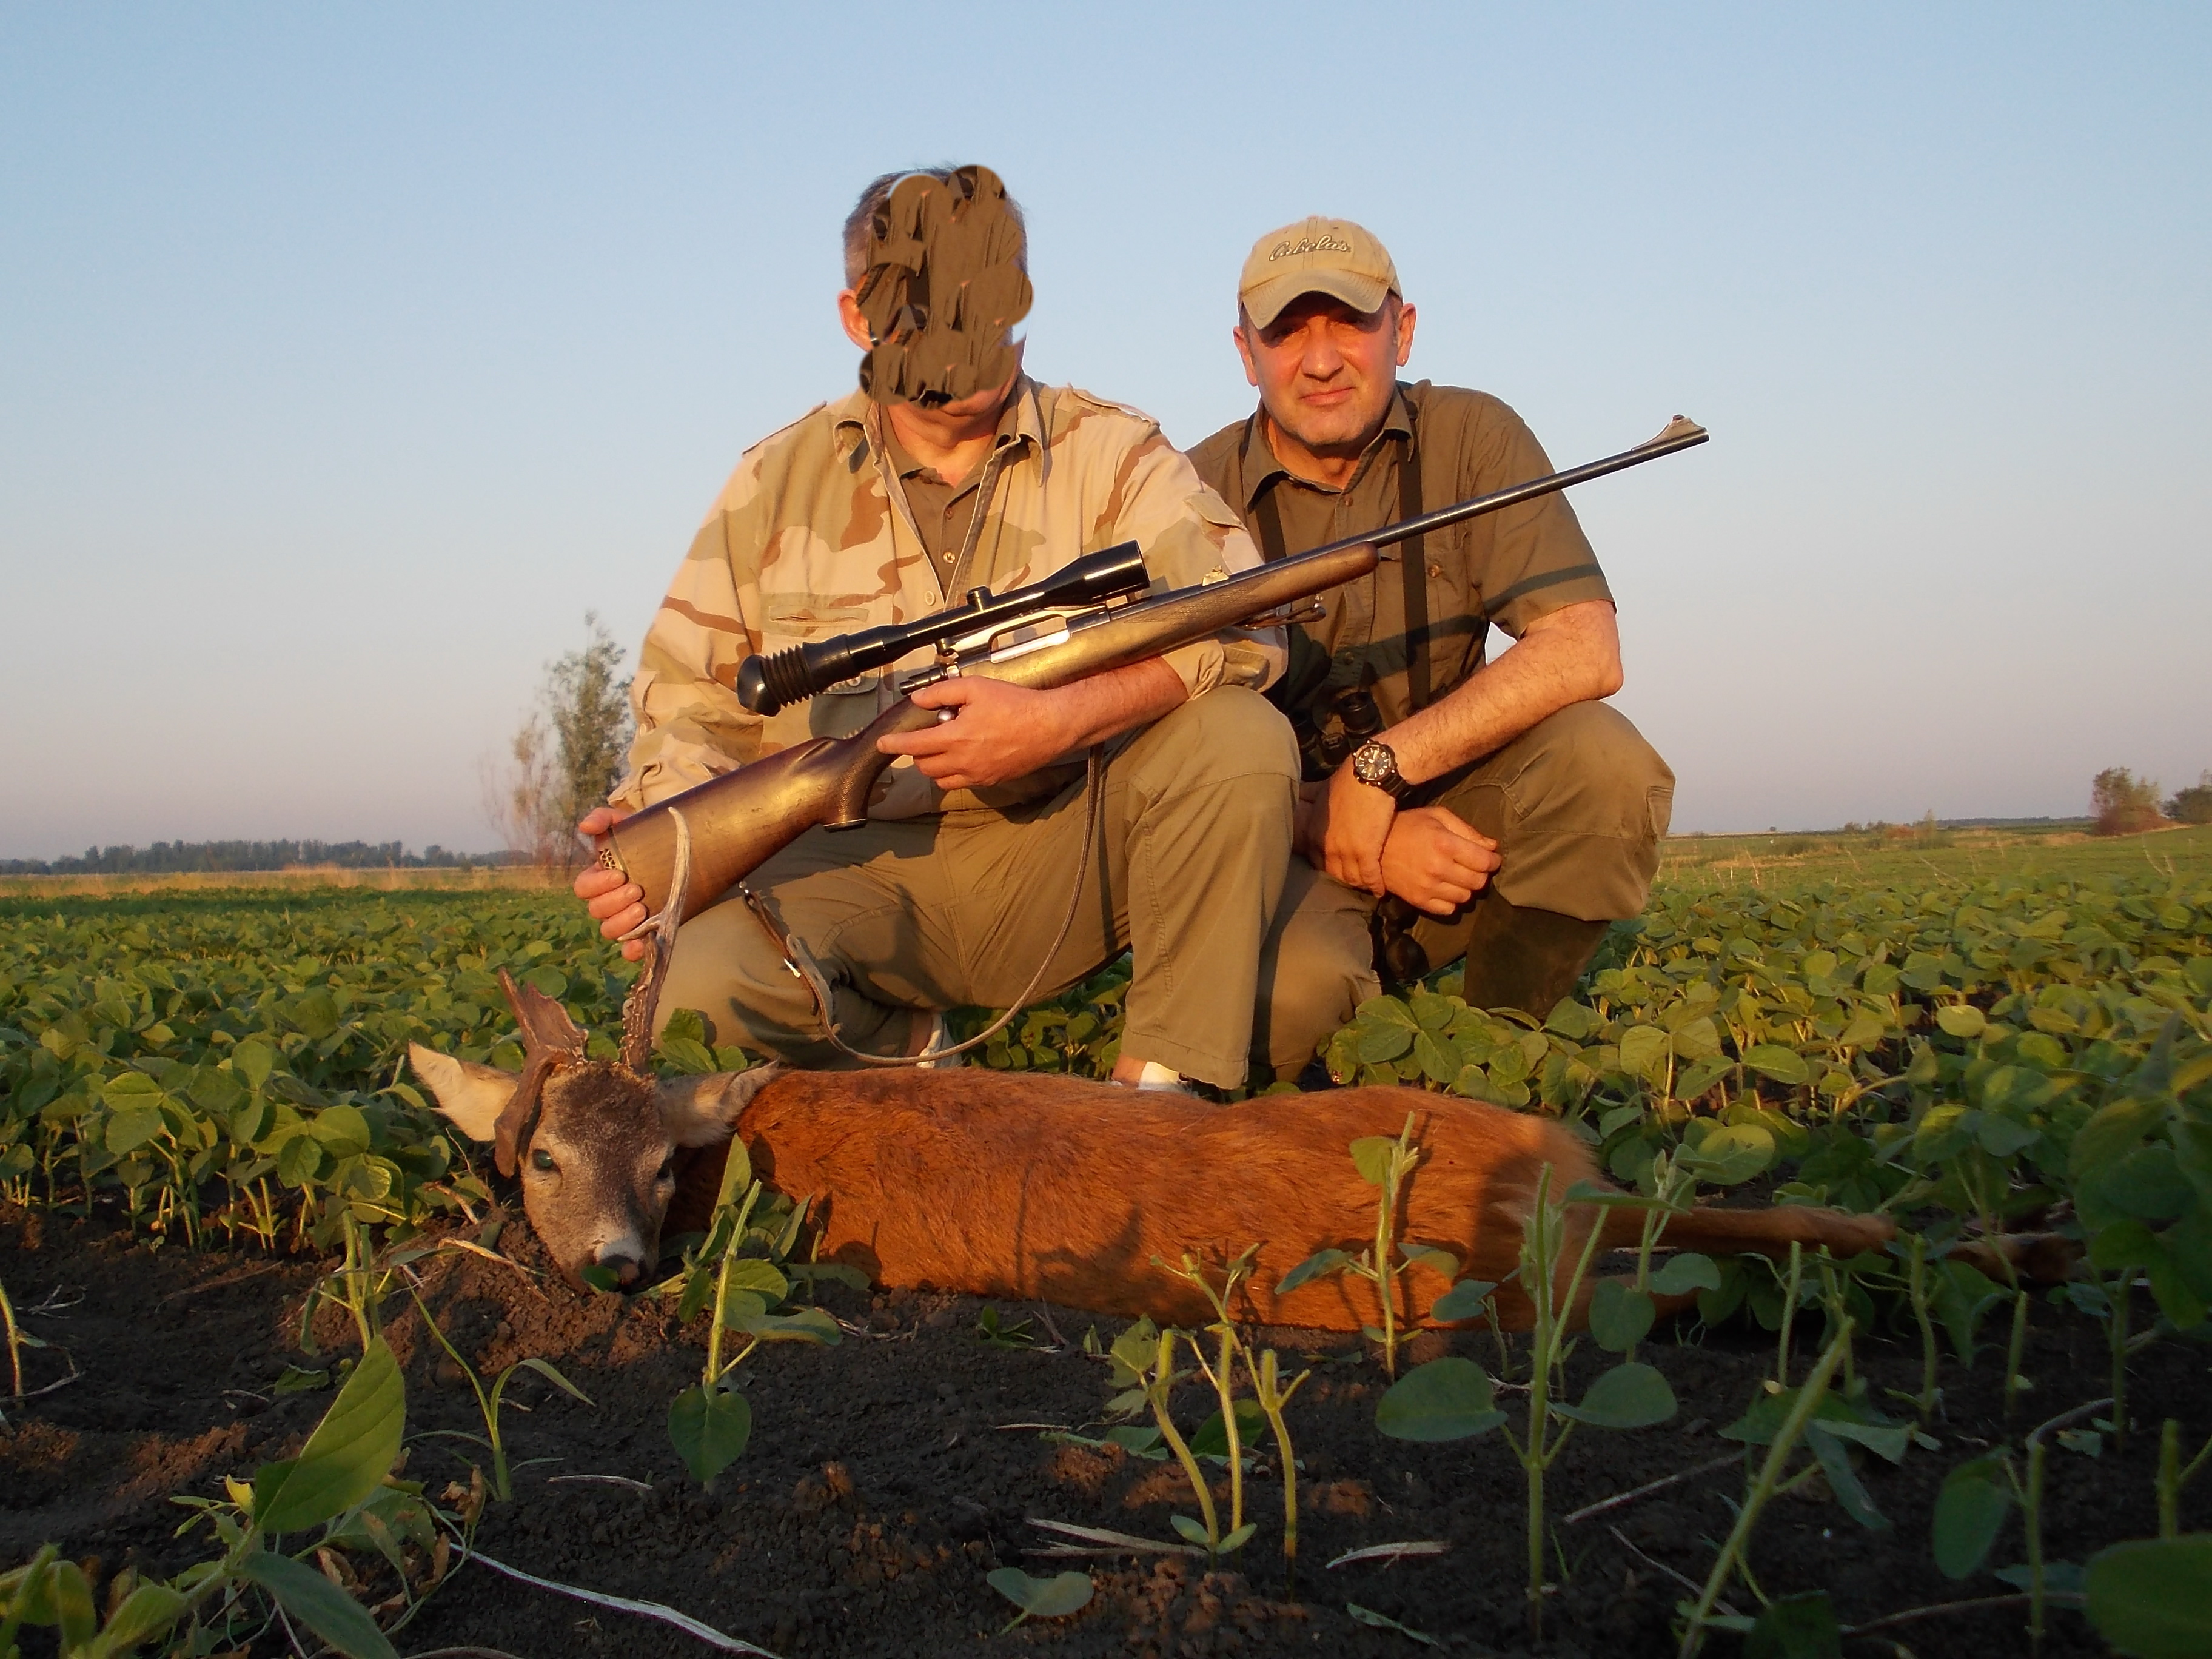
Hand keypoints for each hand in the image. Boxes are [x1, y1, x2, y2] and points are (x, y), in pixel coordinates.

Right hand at [572, 806, 648, 961]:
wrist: (686, 853)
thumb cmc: (649, 838)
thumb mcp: (628, 823)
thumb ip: (605, 818)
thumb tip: (584, 826)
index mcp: (599, 877)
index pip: (584, 888)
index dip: (597, 885)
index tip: (621, 874)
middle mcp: (609, 901)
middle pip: (597, 911)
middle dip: (615, 902)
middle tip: (638, 890)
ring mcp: (626, 918)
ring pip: (610, 931)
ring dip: (623, 923)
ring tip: (643, 910)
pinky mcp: (646, 931)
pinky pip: (630, 950)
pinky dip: (632, 950)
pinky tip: (642, 944)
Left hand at [876, 677, 1073, 790]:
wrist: (1049, 726)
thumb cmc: (1015, 704)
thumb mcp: (975, 687)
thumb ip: (942, 693)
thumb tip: (918, 699)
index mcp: (956, 737)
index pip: (914, 746)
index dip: (894, 745)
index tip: (882, 743)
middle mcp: (963, 761)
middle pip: (924, 766)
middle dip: (917, 753)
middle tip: (926, 736)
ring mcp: (977, 774)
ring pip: (940, 779)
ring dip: (933, 766)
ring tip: (942, 748)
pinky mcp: (990, 780)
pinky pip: (960, 784)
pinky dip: (951, 775)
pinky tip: (961, 758)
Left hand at [1317, 761, 1398, 896]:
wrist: (1370, 776)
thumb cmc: (1347, 779)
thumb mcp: (1322, 789)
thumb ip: (1311, 798)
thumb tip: (1300, 793)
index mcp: (1315, 833)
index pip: (1317, 860)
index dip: (1330, 864)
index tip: (1339, 866)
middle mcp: (1326, 847)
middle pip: (1335, 872)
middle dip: (1346, 877)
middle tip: (1356, 879)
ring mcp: (1346, 852)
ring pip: (1352, 877)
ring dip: (1361, 883)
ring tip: (1368, 885)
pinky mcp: (1366, 853)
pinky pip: (1369, 876)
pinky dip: (1375, 885)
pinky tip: (1380, 889)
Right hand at [1379, 807, 1499, 914]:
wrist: (1373, 847)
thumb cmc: (1408, 826)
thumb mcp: (1438, 817)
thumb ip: (1467, 831)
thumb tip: (1493, 847)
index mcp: (1445, 844)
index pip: (1484, 861)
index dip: (1494, 861)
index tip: (1492, 858)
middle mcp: (1438, 868)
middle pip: (1478, 881)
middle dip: (1481, 874)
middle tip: (1474, 867)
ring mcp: (1428, 887)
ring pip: (1465, 897)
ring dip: (1466, 888)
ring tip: (1459, 877)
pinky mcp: (1418, 901)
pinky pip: (1449, 910)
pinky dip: (1452, 901)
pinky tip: (1446, 889)